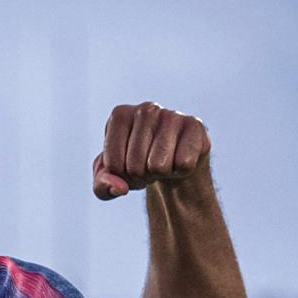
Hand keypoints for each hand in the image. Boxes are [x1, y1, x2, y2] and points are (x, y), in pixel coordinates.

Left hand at [92, 102, 210, 198]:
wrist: (172, 162)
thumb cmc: (136, 166)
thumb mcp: (110, 180)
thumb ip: (102, 186)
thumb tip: (120, 188)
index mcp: (120, 115)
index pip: (113, 164)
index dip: (122, 175)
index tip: (129, 164)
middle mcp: (146, 109)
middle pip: (135, 166)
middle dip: (141, 176)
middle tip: (149, 165)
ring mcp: (172, 115)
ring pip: (158, 166)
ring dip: (161, 174)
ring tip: (164, 161)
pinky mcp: (195, 126)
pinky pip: (184, 163)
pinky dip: (181, 170)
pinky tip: (180, 157)